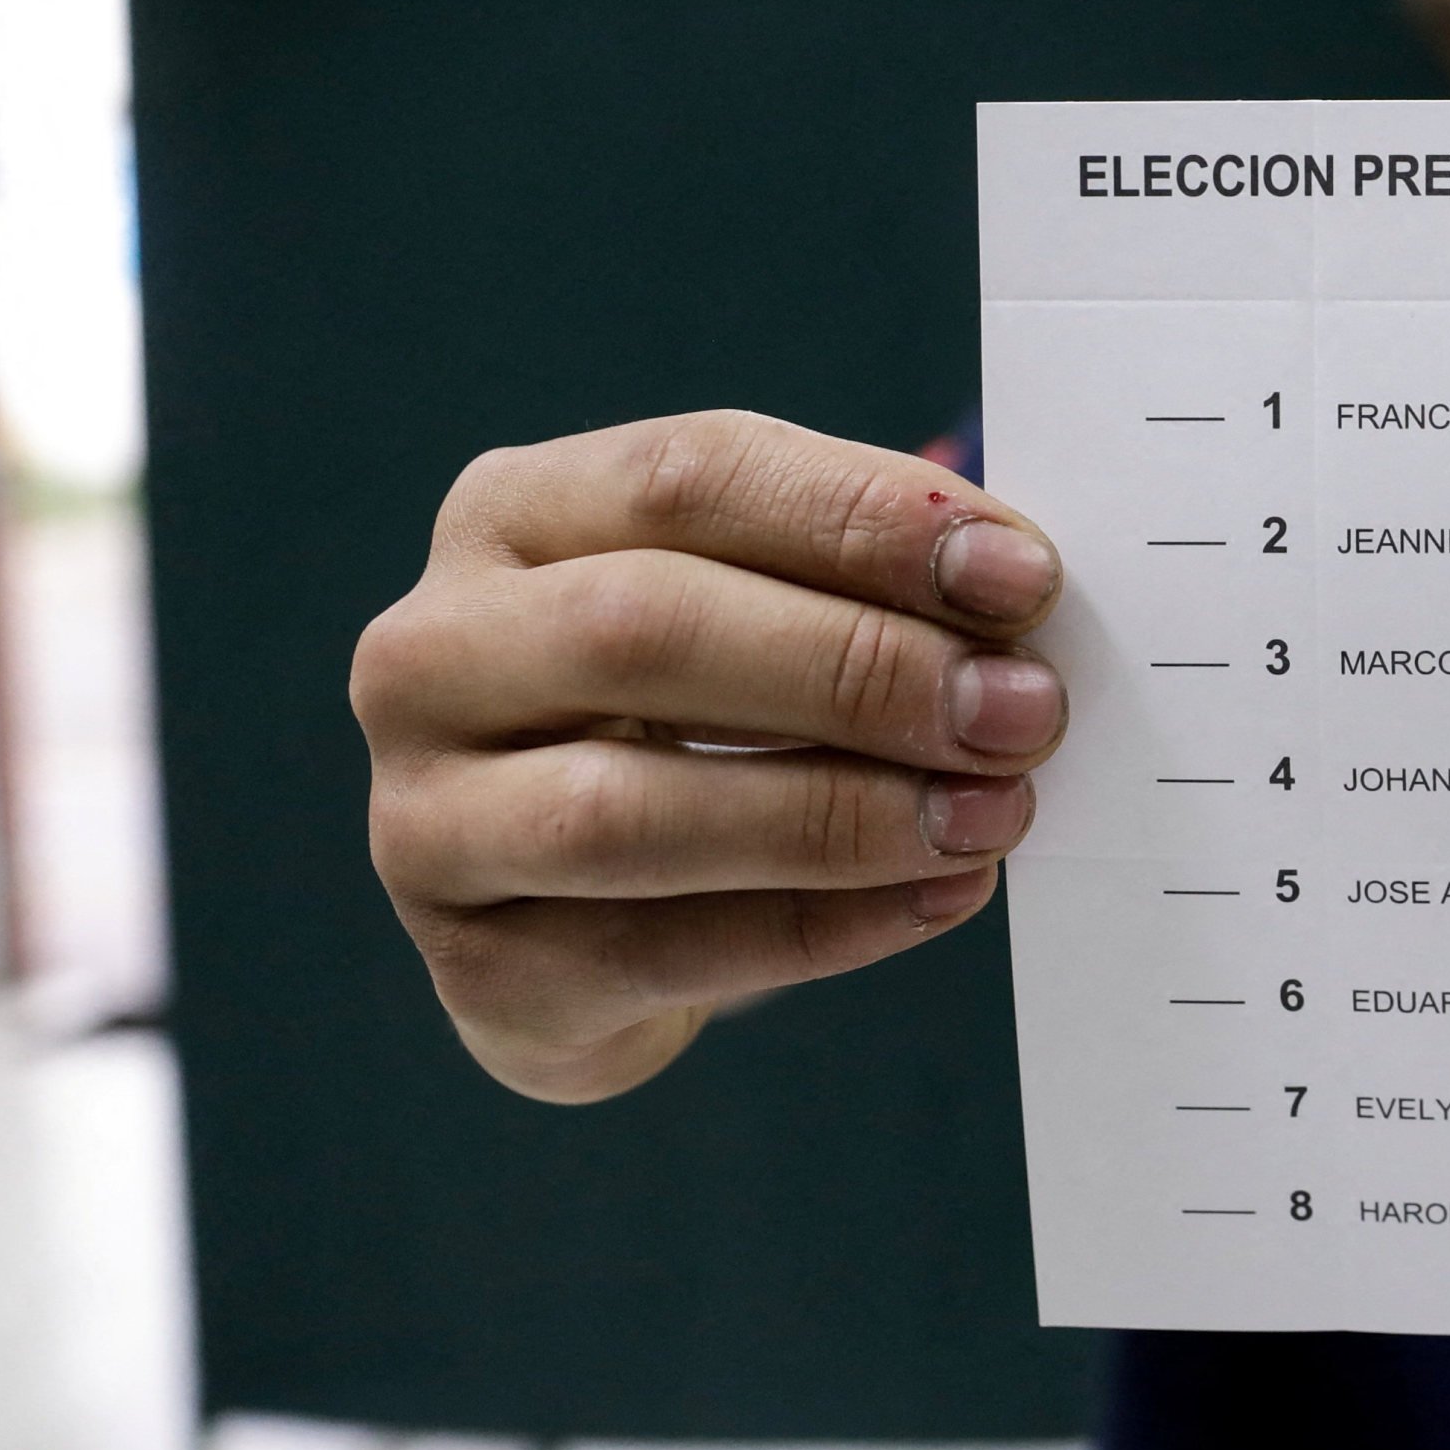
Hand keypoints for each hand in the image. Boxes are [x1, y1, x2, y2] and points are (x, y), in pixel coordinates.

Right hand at [351, 411, 1064, 1103]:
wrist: (590, 930)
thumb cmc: (698, 727)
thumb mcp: (758, 612)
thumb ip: (860, 583)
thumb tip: (1016, 582)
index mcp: (512, 516)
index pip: (689, 479)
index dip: (863, 522)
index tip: (1022, 578)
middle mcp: (433, 655)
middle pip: (643, 629)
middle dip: (859, 667)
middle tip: (1022, 708)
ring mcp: (427, 821)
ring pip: (629, 809)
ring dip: (841, 811)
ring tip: (992, 813)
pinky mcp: (480, 971)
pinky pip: (665, 949)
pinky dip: (827, 924)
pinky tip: (943, 895)